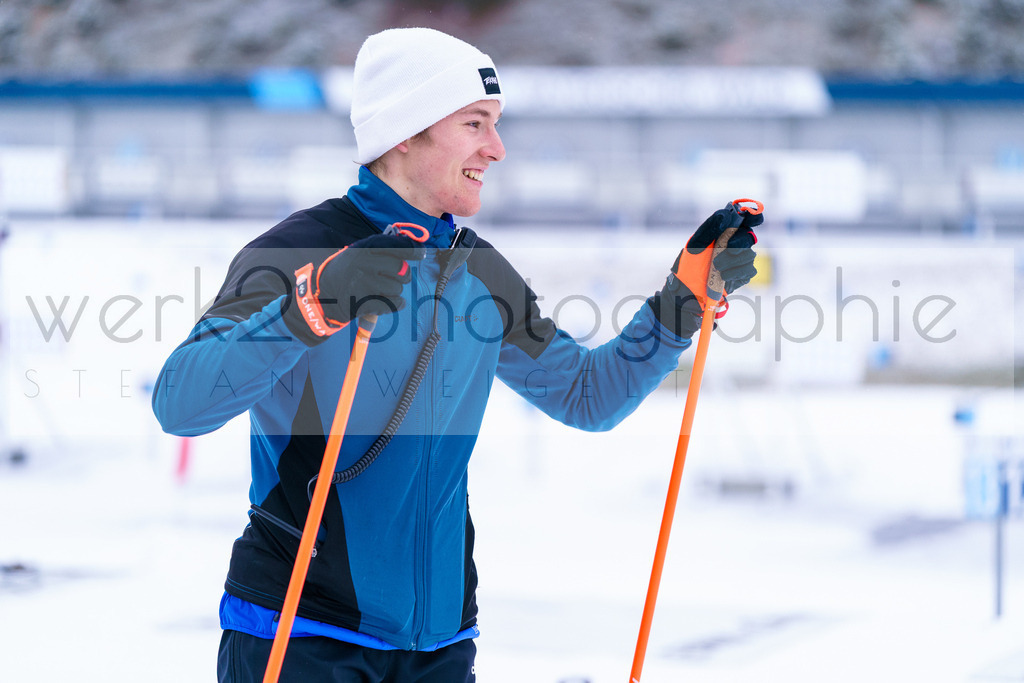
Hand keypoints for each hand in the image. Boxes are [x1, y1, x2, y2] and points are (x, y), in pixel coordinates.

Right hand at [287, 232, 424, 341]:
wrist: (323, 297)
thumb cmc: (346, 274)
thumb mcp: (356, 254)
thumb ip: (379, 250)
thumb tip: (412, 247)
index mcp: (362, 249)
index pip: (395, 246)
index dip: (412, 249)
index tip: (421, 253)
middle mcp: (363, 264)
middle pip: (400, 268)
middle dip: (402, 275)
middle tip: (395, 278)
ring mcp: (364, 284)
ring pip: (397, 288)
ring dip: (395, 291)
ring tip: (381, 290)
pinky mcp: (365, 302)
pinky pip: (394, 303)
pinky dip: (396, 304)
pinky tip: (389, 302)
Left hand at [648, 204, 760, 337]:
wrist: (686, 294)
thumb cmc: (688, 267)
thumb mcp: (694, 246)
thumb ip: (709, 229)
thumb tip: (726, 214)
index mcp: (723, 232)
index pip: (743, 218)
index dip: (752, 215)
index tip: (752, 216)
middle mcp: (733, 244)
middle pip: (748, 237)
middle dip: (738, 243)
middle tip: (727, 248)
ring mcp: (739, 260)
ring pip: (749, 254)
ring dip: (733, 260)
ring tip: (717, 267)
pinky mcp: (742, 275)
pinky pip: (748, 270)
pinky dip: (736, 272)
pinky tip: (723, 276)